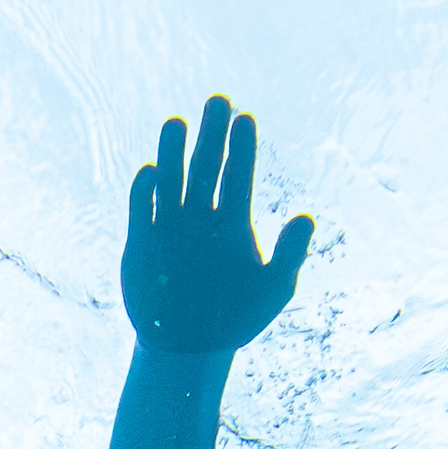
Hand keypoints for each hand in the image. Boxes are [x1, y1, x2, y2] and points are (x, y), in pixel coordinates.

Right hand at [121, 95, 312, 353]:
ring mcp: (169, 227)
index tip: (246, 118)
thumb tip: (307, 216)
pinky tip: (152, 171)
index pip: (238, 176)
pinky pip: (141, 210)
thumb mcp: (274, 287)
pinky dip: (145, 191)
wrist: (189, 348)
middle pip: (205, 167)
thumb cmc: (237, 315)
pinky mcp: (140, 242)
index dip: (242, 147)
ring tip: (178, 122)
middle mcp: (200, 217)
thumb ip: (290, 253)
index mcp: (233, 223)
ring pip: (171, 180)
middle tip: (218, 100)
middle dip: (211, 135)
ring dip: (173, 152)